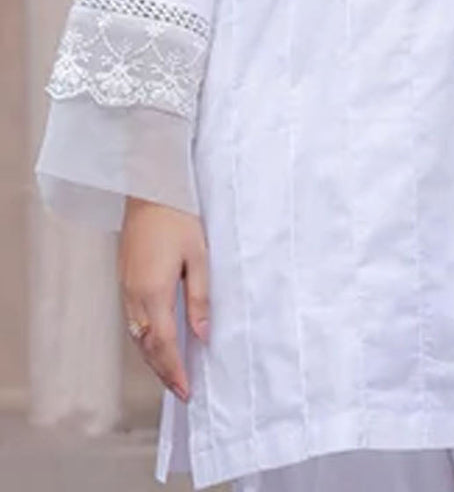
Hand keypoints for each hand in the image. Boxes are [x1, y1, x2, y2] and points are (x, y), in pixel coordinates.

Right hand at [118, 196, 209, 401]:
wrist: (149, 188)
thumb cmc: (178, 217)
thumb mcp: (198, 256)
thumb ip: (199, 298)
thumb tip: (202, 335)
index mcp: (152, 292)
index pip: (162, 344)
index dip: (174, 371)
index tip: (185, 391)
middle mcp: (134, 295)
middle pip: (146, 346)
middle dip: (162, 371)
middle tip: (180, 391)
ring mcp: (126, 287)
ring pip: (137, 335)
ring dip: (152, 357)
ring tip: (171, 372)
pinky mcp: (124, 278)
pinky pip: (133, 319)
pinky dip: (145, 338)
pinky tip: (157, 340)